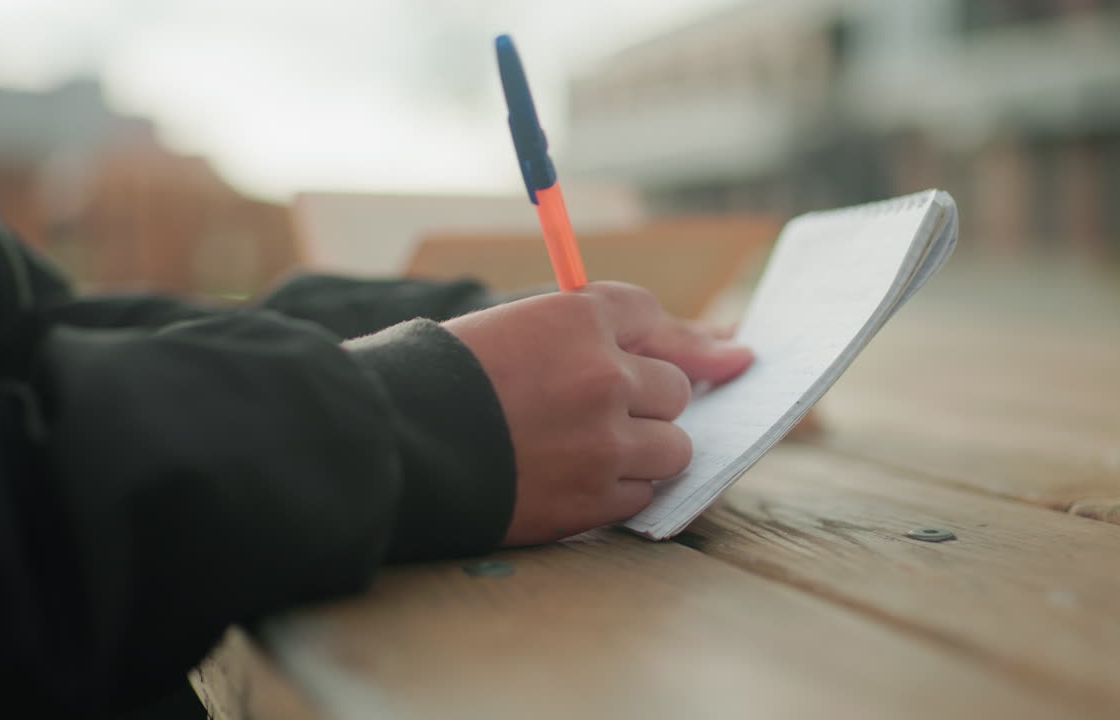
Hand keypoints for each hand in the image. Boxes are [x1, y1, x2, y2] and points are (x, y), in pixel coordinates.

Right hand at [443, 282, 751, 545]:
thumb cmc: (439, 380)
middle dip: (642, 400)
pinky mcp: (593, 500)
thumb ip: (598, 333)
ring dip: (640, 450)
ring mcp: (604, 443)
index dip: (650, 339)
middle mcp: (603, 376)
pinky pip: (643, 495)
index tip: (660, 357)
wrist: (390, 448)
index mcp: (577, 318)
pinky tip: (573, 481)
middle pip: (672, 386)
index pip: (649, 316)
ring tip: (583, 451)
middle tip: (588, 412)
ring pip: (673, 446)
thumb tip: (730, 352)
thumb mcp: (512, 329)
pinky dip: (618, 492)